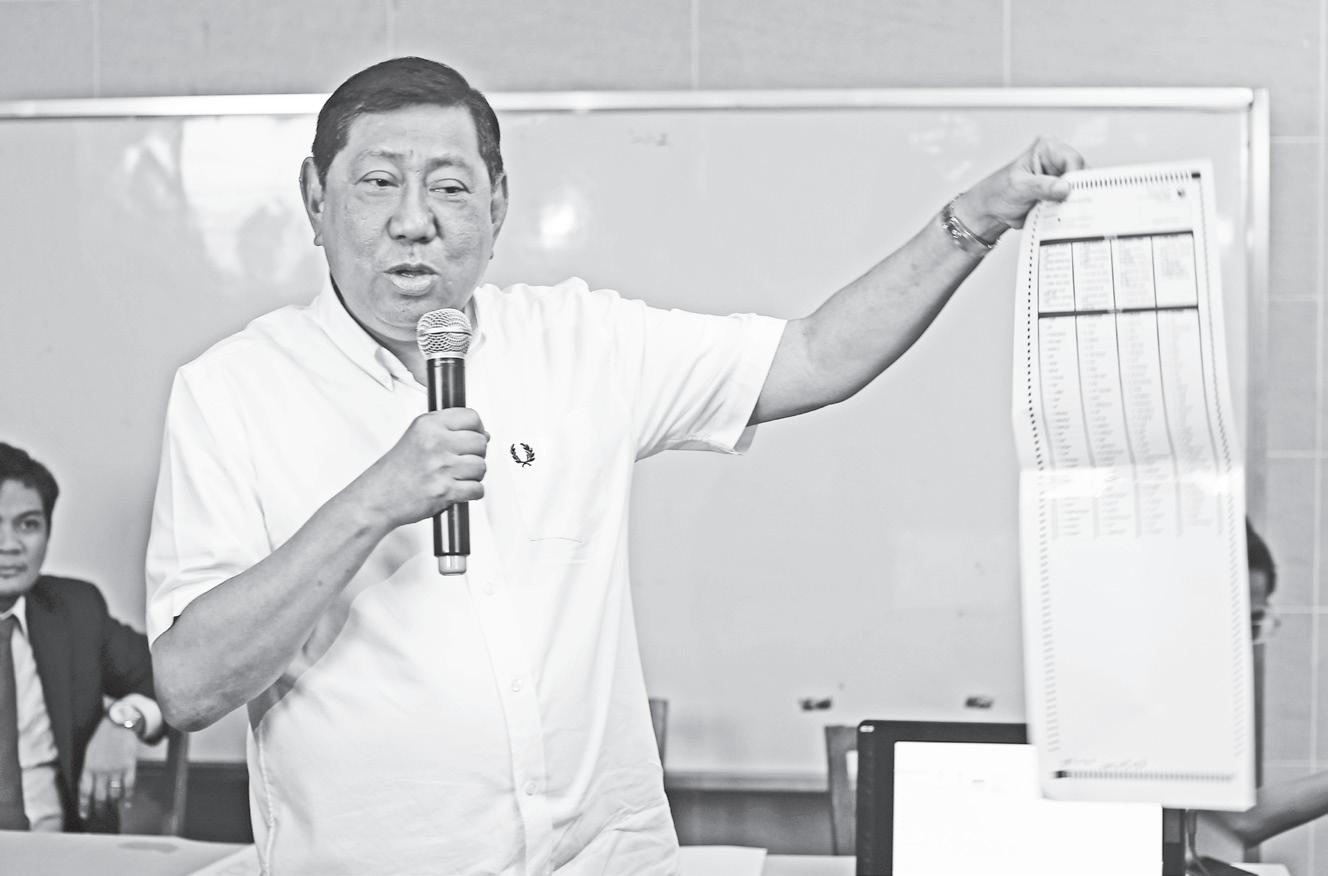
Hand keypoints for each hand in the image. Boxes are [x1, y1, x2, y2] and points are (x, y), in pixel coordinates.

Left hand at [78, 715, 139, 821]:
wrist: (119, 723)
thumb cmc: (102, 737)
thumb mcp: (89, 753)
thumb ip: (88, 769)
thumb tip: (88, 786)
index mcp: (89, 767)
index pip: (85, 791)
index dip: (84, 805)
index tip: (85, 814)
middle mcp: (101, 771)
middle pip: (99, 796)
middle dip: (99, 808)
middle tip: (100, 814)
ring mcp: (116, 769)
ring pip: (114, 794)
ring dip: (113, 804)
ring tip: (112, 809)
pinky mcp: (129, 766)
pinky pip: (129, 786)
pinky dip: (128, 797)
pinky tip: (127, 803)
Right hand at [350, 408, 488, 529]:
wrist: (378, 497)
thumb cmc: (396, 471)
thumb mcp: (417, 436)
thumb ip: (448, 430)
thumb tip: (484, 434)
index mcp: (429, 425)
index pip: (471, 417)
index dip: (478, 429)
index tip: (474, 436)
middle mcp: (436, 443)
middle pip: (480, 442)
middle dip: (476, 454)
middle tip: (462, 461)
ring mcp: (441, 467)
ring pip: (481, 466)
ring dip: (474, 475)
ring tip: (457, 477)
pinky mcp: (445, 490)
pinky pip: (477, 489)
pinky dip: (471, 493)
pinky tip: (457, 490)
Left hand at [958, 138, 1085, 235]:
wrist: (991, 211)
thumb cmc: (998, 193)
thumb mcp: (1019, 187)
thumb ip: (1042, 187)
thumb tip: (1063, 187)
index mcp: (1046, 148)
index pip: (1072, 159)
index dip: (1075, 177)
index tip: (1071, 193)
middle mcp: (1056, 160)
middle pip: (1081, 174)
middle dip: (1076, 191)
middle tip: (1069, 204)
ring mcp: (1060, 178)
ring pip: (1080, 189)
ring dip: (1074, 202)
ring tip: (1062, 210)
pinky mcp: (1061, 194)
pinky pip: (1074, 201)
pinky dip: (1070, 209)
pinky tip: (1063, 215)